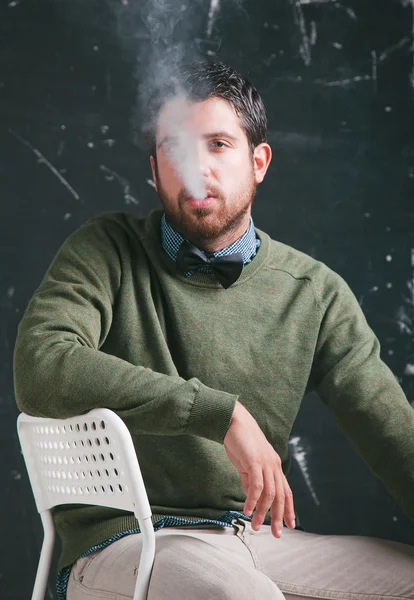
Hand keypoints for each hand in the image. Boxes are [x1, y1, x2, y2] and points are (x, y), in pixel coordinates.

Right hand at [223, 400, 295, 537]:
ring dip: (262, 512)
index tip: (289, 524)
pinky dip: (253, 500)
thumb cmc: (240, 441)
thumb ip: (250, 480)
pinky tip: (246, 509)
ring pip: (270, 493)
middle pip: (281, 496)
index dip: (289, 508)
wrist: (233, 421)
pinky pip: (256, 485)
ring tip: (254, 525)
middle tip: (277, 533)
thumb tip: (252, 498)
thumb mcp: (247, 464)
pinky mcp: (254, 461)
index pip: (286, 491)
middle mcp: (273, 465)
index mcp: (274, 465)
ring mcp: (265, 463)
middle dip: (279, 516)